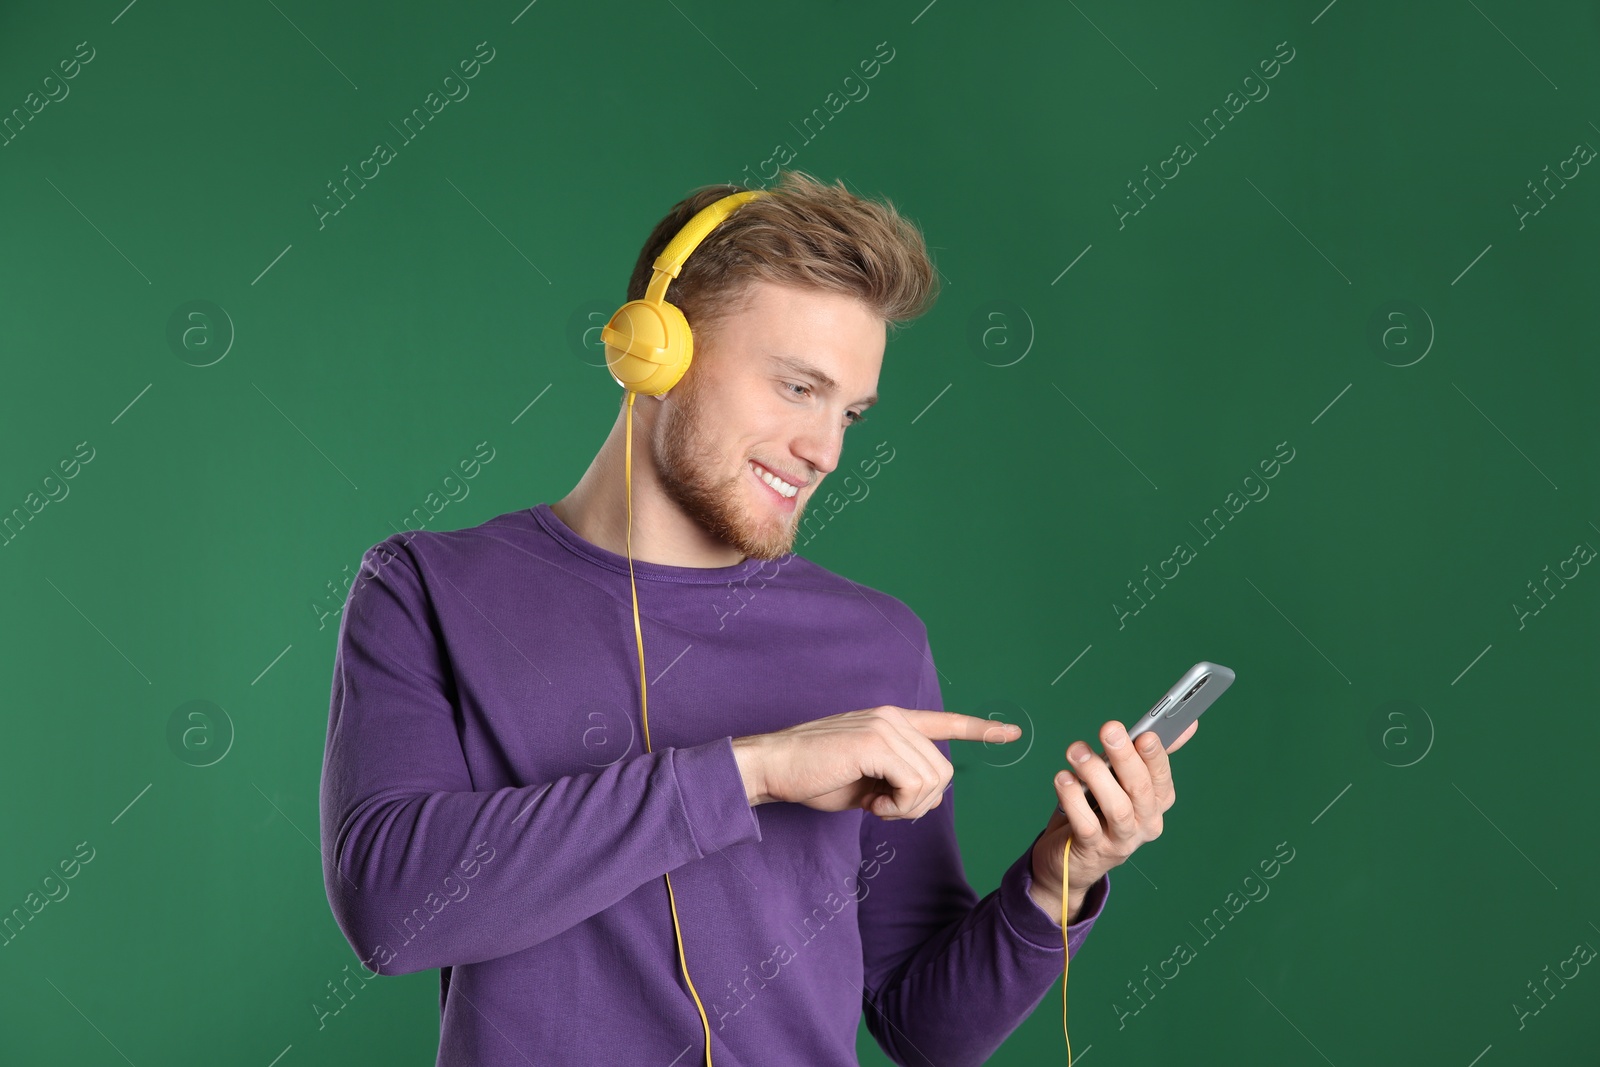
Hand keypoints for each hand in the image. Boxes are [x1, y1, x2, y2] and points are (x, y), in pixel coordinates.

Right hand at [731, 707, 1020, 819]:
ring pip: (932, 781)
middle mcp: (893, 718)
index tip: (1010, 732)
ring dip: (907, 807)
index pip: (943, 722)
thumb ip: (895, 779)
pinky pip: (914, 785)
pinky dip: (898, 807)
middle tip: (883, 808)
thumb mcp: (864, 781)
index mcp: (891, 722)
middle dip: (919, 803)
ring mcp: (885, 726)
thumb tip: (922, 796)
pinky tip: (872, 805)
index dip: (978, 729)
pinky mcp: (875, 742)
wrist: (771, 768)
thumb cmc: (811, 777)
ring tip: (874, 805)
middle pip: (942, 772)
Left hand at [1029, 719, 1197, 923]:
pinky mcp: (1092, 850)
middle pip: (1140, 789)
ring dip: (1096, 774)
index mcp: (1156, 802)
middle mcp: (1144, 823)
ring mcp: (1120, 840)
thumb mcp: (1124, 782)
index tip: (1146, 734)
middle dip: (1126, 757)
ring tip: (1076, 751)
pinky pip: (1086, 824)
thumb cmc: (1099, 811)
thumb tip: (1188, 725)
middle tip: (1109, 730)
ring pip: (1117, 807)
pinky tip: (1062, 779)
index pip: (1161, 777)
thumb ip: (1147, 755)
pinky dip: (1073, 799)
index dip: (1155, 756)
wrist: (1071, 861)